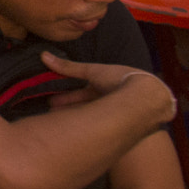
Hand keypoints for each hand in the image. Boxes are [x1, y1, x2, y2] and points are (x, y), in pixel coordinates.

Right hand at [39, 52, 173, 120]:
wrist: (145, 97)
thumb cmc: (120, 79)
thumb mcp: (92, 71)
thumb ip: (68, 67)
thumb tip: (43, 55)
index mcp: (105, 82)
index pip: (82, 89)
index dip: (67, 94)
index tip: (52, 100)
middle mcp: (111, 97)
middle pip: (86, 103)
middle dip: (69, 107)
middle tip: (52, 113)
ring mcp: (116, 111)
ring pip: (92, 115)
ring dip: (76, 117)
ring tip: (59, 123)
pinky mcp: (120, 125)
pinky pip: (100, 125)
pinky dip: (88, 126)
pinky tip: (77, 132)